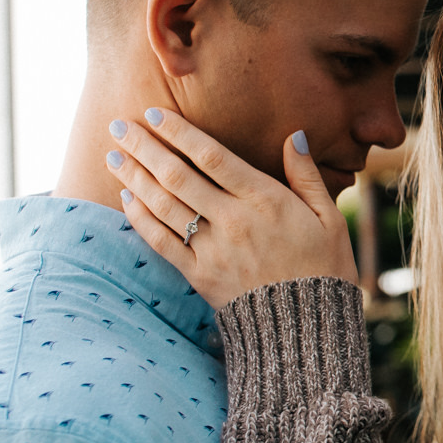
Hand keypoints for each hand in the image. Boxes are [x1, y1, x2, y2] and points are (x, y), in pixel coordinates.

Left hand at [105, 108, 356, 310]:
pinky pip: (161, 242)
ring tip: (113, 155)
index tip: (155, 113)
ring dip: (135, 178)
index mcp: (265, 200)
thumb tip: (294, 136)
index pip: (212, 156)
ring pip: (163, 206)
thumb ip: (306, 176)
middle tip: (120, 126)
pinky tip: (127, 198)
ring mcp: (212, 250)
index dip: (180, 132)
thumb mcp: (329, 218)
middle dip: (145, 147)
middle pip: (178, 176)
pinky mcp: (199, 275)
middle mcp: (233, 221)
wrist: (307, 329)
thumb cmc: (324, 268)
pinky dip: (141, 219)